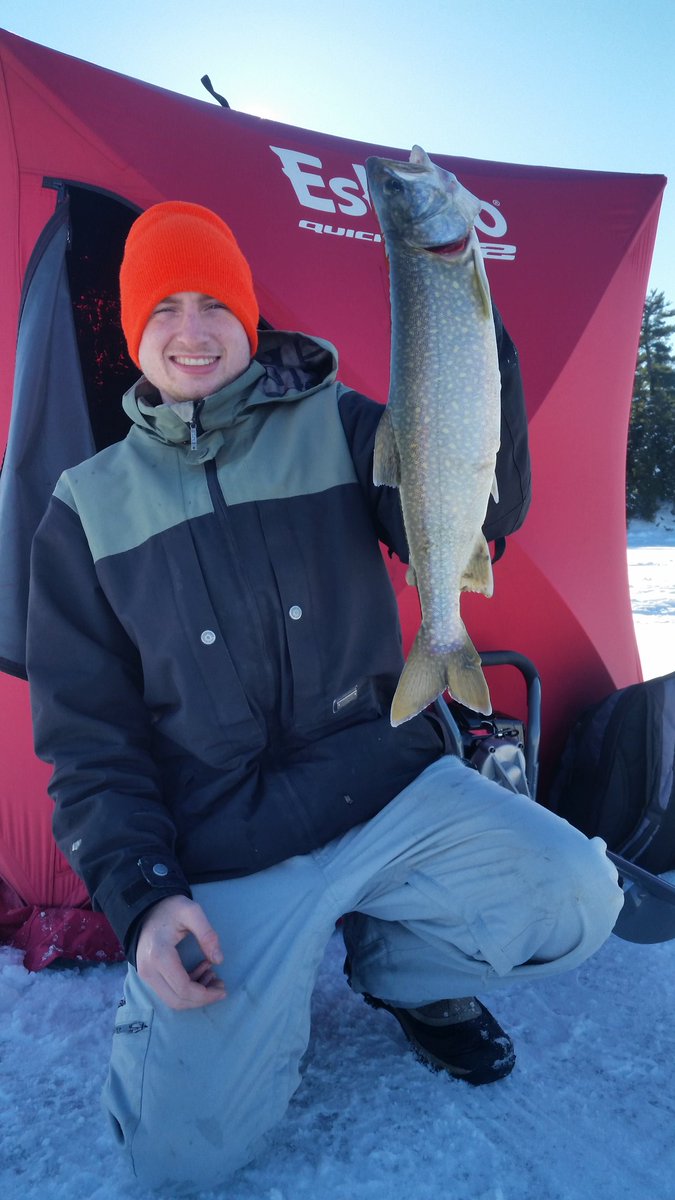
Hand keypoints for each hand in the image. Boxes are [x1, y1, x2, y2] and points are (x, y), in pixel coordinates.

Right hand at [136, 895, 225, 1009]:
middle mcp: (149, 970)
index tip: (223, 989)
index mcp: (159, 955)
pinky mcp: (148, 975)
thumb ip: (207, 934)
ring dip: (195, 996)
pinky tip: (202, 972)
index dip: (205, 995)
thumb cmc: (170, 908)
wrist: (146, 908)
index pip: (183, 988)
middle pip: (177, 1000)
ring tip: (213, 977)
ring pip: (172, 1000)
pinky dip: (187, 988)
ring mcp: (146, 974)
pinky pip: (168, 991)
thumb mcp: (192, 912)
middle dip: (202, 999)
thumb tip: (219, 960)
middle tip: (220, 987)